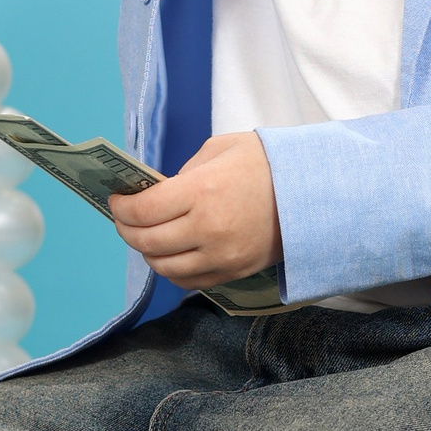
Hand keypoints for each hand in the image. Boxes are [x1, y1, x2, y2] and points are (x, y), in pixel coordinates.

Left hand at [108, 132, 282, 291]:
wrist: (314, 194)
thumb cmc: (267, 164)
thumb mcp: (221, 150)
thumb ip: (184, 173)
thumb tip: (157, 194)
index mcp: (202, 192)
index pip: (143, 210)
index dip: (121, 207)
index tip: (117, 200)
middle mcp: (207, 229)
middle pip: (146, 241)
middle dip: (126, 229)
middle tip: (124, 218)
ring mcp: (220, 256)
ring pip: (163, 267)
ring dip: (146, 252)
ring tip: (146, 236)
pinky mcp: (232, 272)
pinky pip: (187, 281)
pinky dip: (171, 269)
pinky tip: (170, 253)